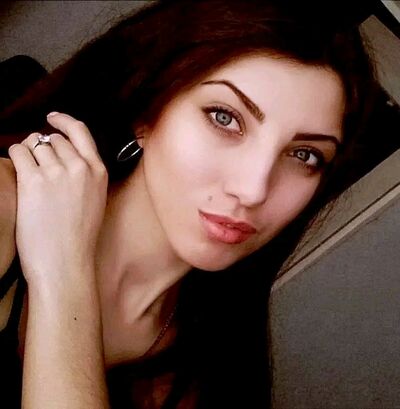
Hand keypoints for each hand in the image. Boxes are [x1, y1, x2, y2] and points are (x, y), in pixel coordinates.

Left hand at [8, 113, 107, 287]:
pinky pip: (18, 153)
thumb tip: (62, 156)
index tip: (52, 118)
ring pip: (34, 145)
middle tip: (36, 165)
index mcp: (97, 171)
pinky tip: (18, 174)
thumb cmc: (78, 235)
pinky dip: (15, 158)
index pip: (80, 132)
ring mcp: (56, 173)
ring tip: (28, 175)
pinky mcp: (33, 181)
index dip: (64, 121)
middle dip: (42, 147)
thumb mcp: (95, 199)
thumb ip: (85, 174)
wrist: (65, 260)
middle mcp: (79, 167)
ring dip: (28, 155)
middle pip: (53, 139)